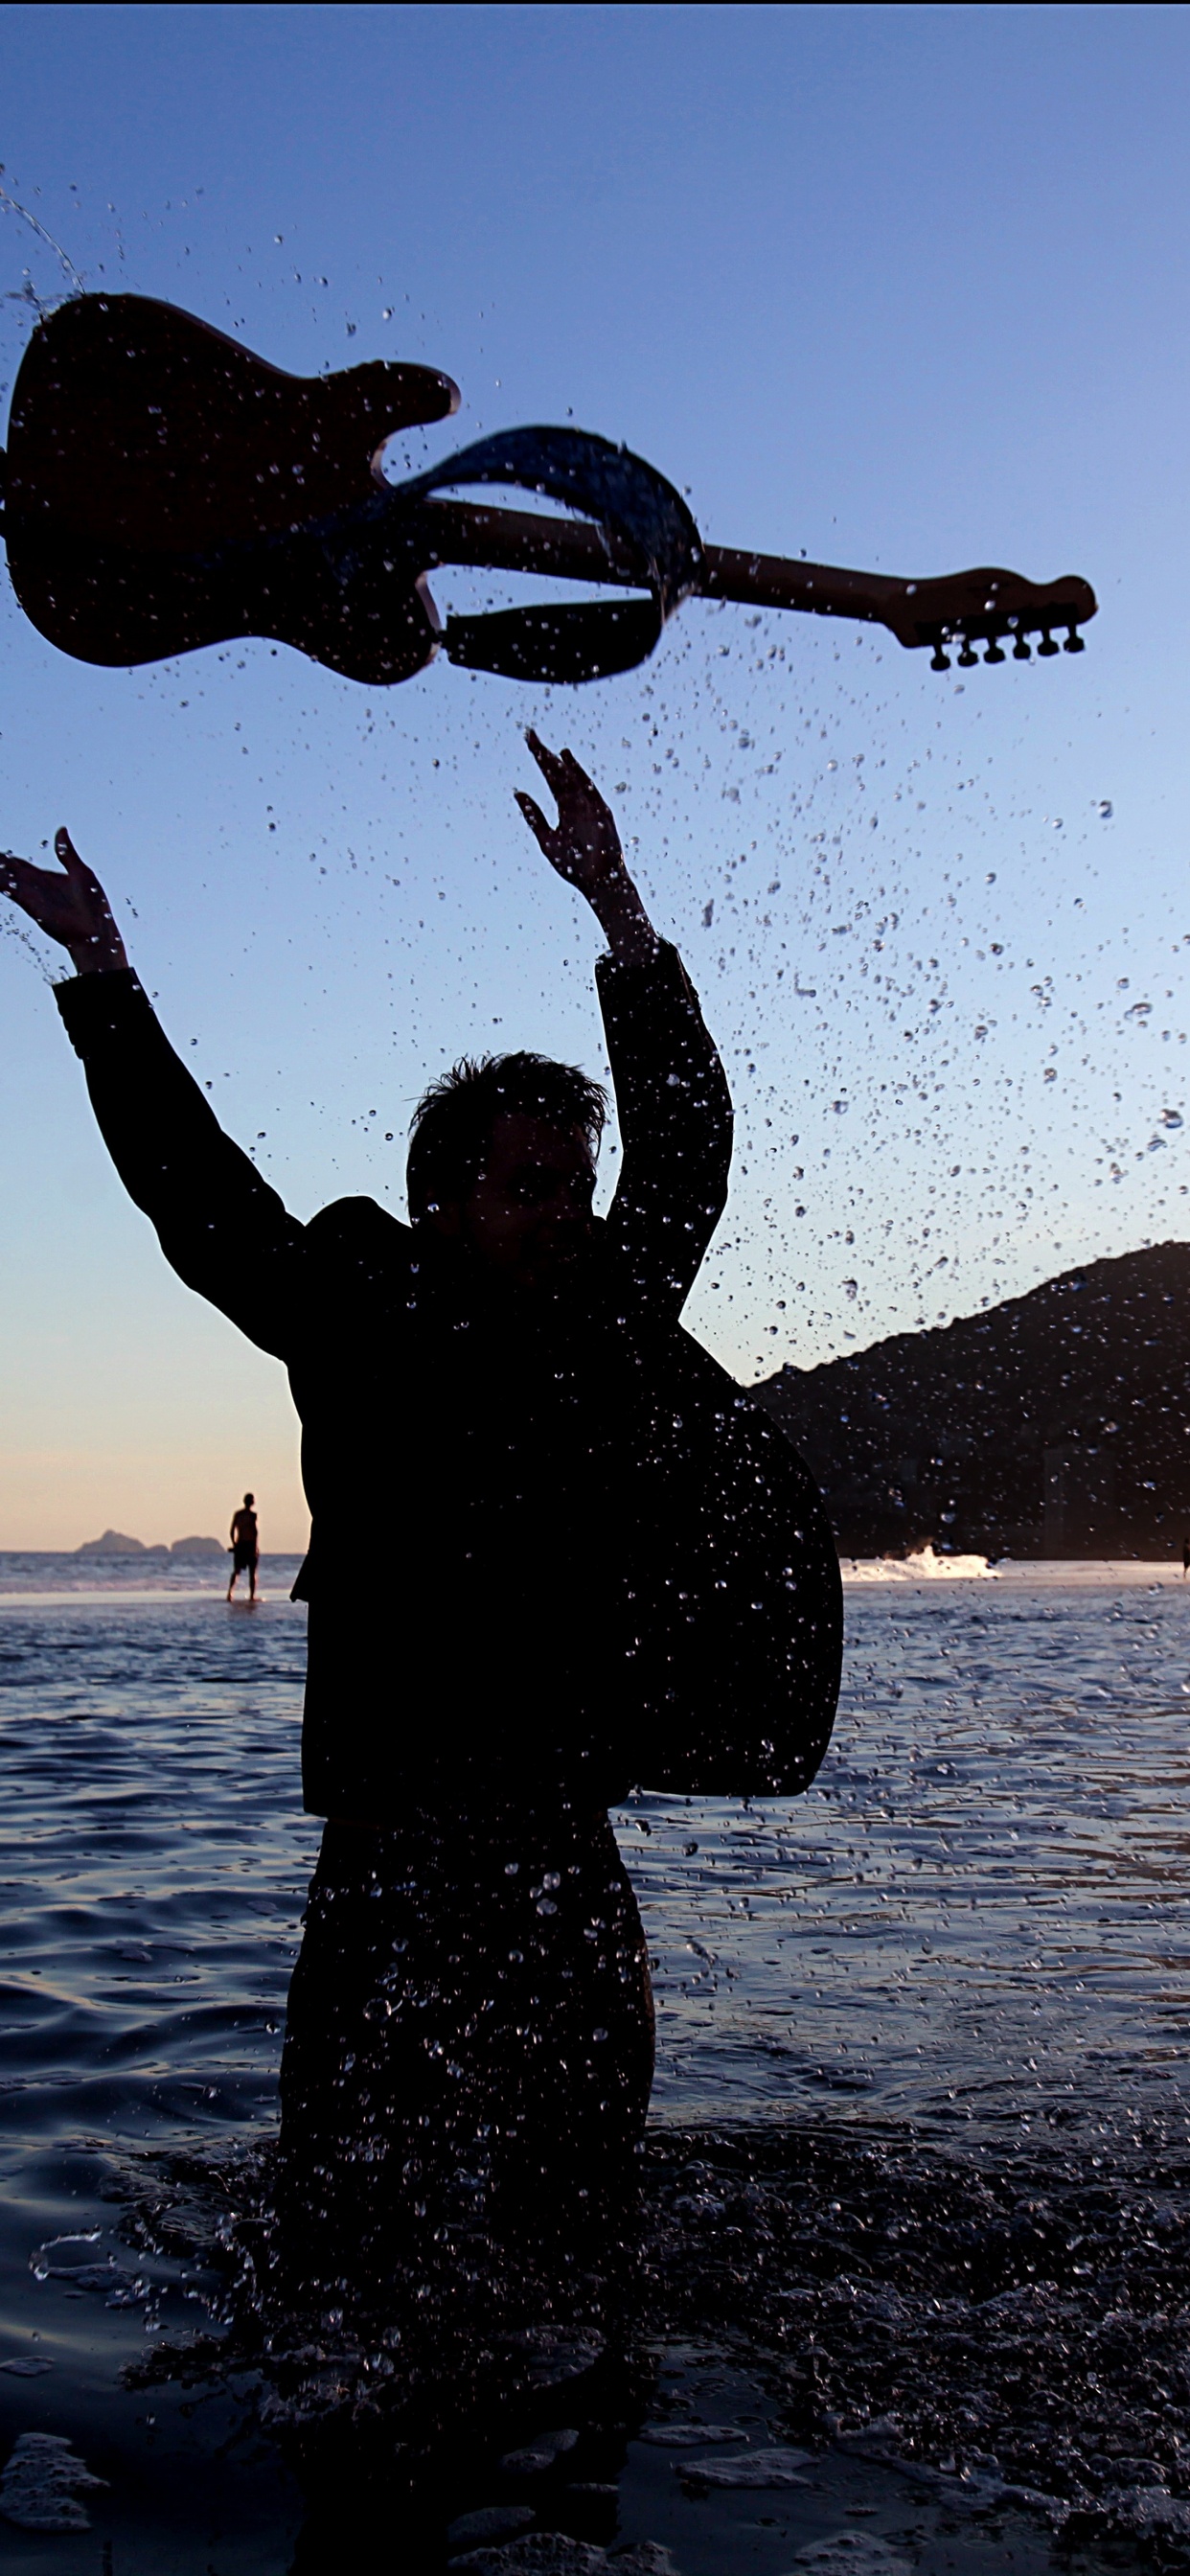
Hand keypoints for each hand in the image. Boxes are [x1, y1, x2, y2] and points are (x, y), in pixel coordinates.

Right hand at [0, 828, 127, 973]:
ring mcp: (31, 895)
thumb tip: (61, 831)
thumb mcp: (81, 872)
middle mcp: (35, 887)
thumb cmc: (93, 907)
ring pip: (6, 877)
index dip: (6, 859)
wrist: (95, 932)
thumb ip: (67, 853)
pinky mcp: (31, 903)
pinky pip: (11, 888)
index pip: (19, 865)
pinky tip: (1, 878)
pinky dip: (2, 881)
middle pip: (8, 870)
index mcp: (45, 879)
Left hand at [514, 730, 657, 964]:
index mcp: (565, 809)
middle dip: (545, 756)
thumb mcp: (546, 839)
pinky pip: (587, 789)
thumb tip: (518, 792)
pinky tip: (567, 761)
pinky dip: (577, 775)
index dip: (541, 759)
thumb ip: (534, 816)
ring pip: (571, 779)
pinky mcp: (600, 812)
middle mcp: (577, 803)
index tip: (529, 740)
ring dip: (559, 762)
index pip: (551, 778)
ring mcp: (589, 806)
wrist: (597, 882)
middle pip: (559, 774)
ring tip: (546, 747)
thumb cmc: (573, 866)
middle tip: (530, 736)